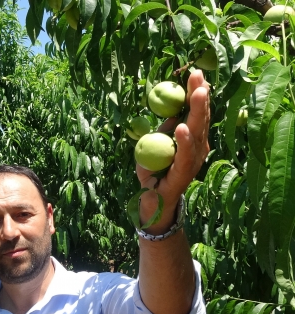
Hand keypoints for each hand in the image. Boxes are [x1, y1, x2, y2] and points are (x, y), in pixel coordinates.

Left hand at [137, 70, 210, 229]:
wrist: (152, 200)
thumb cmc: (155, 171)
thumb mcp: (157, 143)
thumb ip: (165, 127)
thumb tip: (170, 108)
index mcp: (192, 138)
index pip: (197, 111)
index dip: (197, 92)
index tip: (195, 72)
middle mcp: (198, 148)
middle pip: (201, 118)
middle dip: (200, 96)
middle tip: (198, 76)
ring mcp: (193, 161)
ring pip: (197, 133)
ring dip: (197, 112)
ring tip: (197, 93)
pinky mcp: (184, 174)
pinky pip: (184, 155)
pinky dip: (183, 141)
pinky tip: (182, 128)